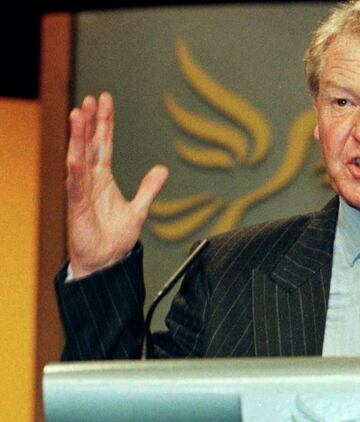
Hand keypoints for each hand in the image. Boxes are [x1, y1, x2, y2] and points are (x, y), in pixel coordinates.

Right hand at [66, 92, 168, 277]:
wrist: (107, 262)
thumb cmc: (115, 237)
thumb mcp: (139, 209)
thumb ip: (149, 188)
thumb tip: (162, 170)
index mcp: (103, 179)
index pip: (103, 144)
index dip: (104, 122)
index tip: (104, 100)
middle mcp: (90, 181)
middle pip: (89, 145)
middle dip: (90, 122)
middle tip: (91, 99)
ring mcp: (82, 193)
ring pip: (78, 159)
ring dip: (78, 138)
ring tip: (78, 115)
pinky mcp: (77, 208)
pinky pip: (76, 187)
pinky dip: (76, 171)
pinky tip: (75, 156)